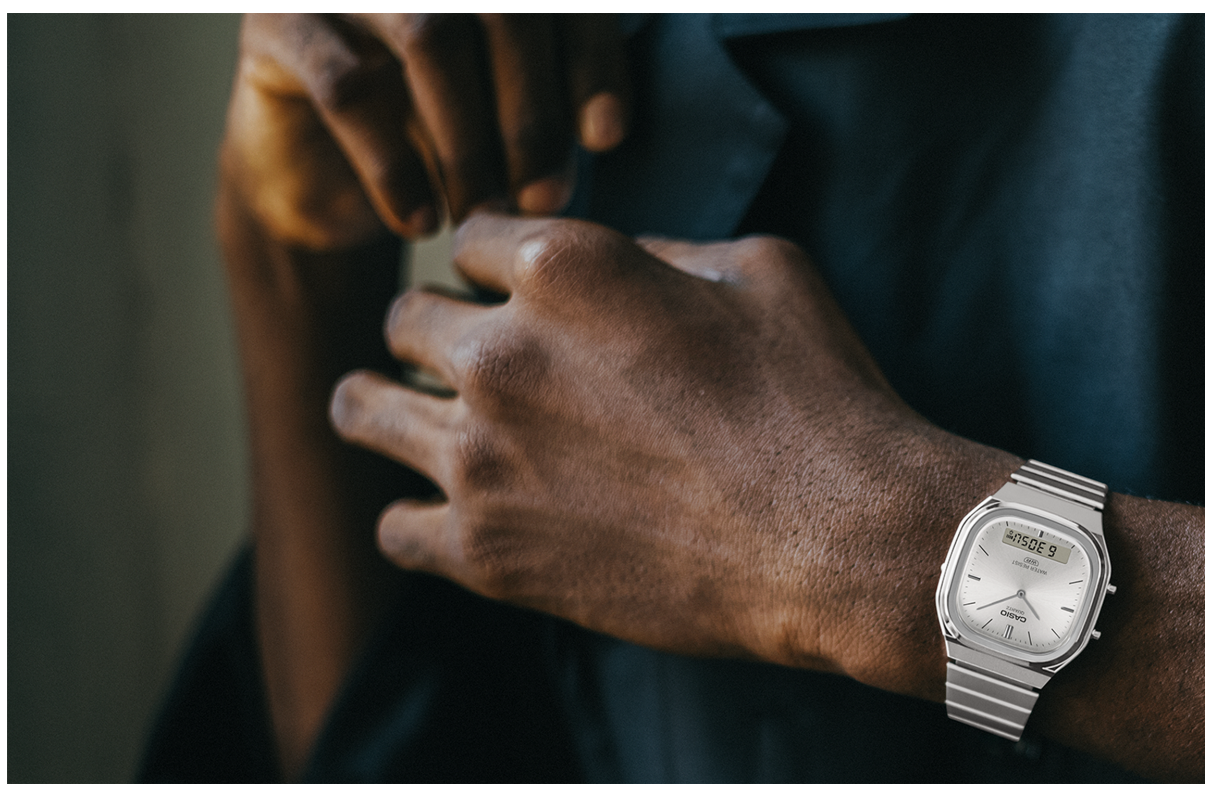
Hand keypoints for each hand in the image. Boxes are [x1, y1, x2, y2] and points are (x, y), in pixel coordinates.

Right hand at [224, 14, 628, 249]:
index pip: (560, 1)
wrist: (329, 182)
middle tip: (547, 198)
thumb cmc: (443, 143)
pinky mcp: (280, 24)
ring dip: (468, 140)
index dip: (592, 61)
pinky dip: (395, 165)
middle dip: (533, 111)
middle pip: (501, 10)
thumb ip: (557, 103)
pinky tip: (421, 221)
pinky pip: (348, 89)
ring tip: (485, 214)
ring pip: (428, 37)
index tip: (608, 139)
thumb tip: (604, 131)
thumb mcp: (512, 121)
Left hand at [328, 213, 1016, 691]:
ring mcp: (482, 456)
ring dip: (389, 407)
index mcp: (564, 267)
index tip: (512, 294)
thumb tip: (618, 261)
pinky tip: (451, 517)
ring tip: (414, 424)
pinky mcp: (486, 552)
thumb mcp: (762, 272)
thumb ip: (661, 249)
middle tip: (480, 365)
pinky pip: (393, 528)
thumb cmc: (819, 398)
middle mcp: (501, 351)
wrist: (840, 541)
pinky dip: (417, 519)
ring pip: (363, 410)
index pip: (472, 240)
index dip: (497, 264)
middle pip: (406, 318)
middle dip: (440, 331)